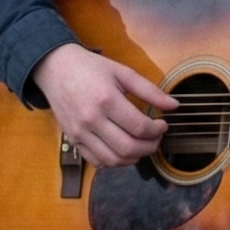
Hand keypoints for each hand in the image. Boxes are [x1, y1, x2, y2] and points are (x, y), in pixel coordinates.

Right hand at [29, 43, 177, 166]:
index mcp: (106, 100)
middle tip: (156, 138)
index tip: (163, 124)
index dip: (157, 131)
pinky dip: (114, 161)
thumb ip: (149, 90)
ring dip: (134, 158)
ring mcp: (80, 133)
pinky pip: (97, 161)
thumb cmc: (91, 68)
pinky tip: (122, 150)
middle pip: (128, 148)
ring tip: (141, 145)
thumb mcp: (122, 72)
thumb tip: (174, 106)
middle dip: (150, 147)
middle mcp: (91, 120)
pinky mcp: (72, 140)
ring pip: (113, 160)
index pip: (139, 127)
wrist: (55, 69)